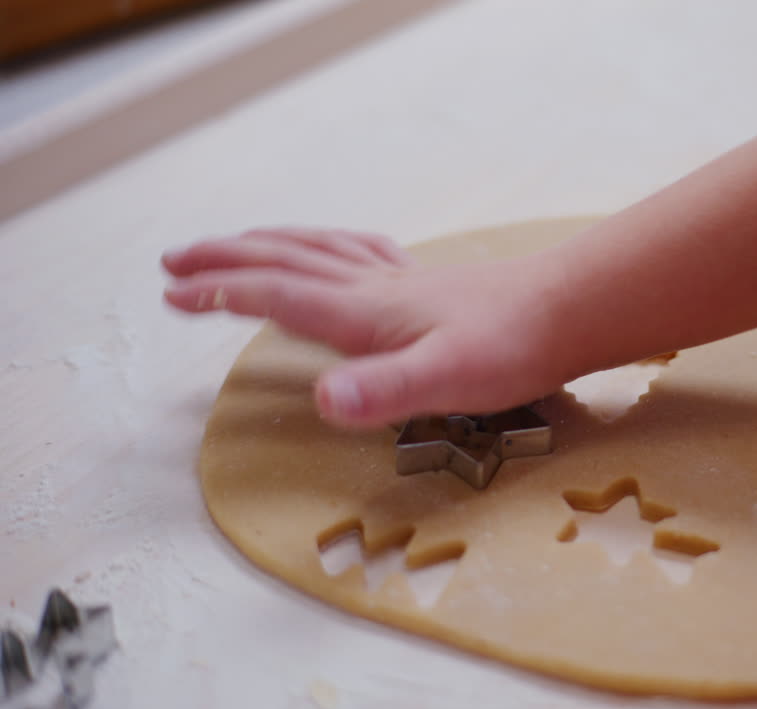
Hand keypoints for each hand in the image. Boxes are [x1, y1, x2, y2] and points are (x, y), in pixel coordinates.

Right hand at [162, 228, 569, 427]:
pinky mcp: (428, 285)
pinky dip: (327, 244)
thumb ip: (383, 390)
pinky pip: (360, 251)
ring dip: (268, 245)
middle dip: (225, 261)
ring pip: (318, 249)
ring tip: (234, 245)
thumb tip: (325, 402)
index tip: (174, 293)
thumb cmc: (513, 348)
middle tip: (174, 263)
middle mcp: (375, 289)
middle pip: (285, 262)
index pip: (278, 296)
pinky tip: (335, 250)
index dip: (223, 293)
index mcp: (365, 313)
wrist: (568, 311)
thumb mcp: (445, 379)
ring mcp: (402, 282)